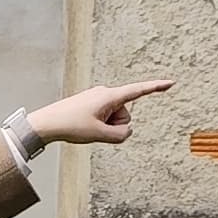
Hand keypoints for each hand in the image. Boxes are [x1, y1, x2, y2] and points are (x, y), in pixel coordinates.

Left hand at [23, 79, 174, 146]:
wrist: (46, 123)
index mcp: (109, 96)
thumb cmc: (70, 126)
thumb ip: (120, 135)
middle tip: (94, 129)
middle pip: (125, 115)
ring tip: (87, 127)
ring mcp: (98, 99)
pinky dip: (99, 125)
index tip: (171, 83)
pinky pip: (105, 118)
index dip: (156, 87)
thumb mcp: (99, 135)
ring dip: (106, 127)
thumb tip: (127, 131)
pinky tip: (83, 126)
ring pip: (115, 119)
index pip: (138, 91)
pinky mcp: (92, 104)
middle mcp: (105, 94)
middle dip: (116, 126)